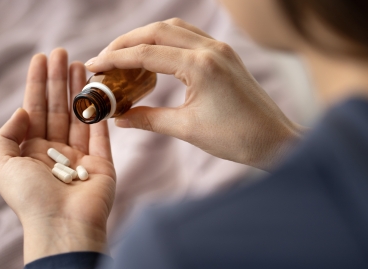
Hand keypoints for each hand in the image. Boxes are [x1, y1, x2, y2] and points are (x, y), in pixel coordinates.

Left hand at [0, 48, 115, 263]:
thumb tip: (22, 110)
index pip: (35, 109)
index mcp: (31, 152)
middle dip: (58, 80)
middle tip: (61, 52)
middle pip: (58, 107)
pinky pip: (100, 131)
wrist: (62, 226)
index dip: (37, 84)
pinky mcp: (102, 162)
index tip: (40, 59)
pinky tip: (96, 89)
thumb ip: (7, 135)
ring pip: (79, 115)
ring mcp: (80, 155)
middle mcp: (55, 151)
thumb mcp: (2, 165)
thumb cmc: (29, 199)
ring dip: (78, 89)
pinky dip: (98, 110)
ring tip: (79, 63)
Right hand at [86, 18, 301, 170]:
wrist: (274, 141)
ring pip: (174, 29)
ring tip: (125, 54)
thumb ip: (149, 120)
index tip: (93, 65)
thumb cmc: (236, 138)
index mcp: (200, 66)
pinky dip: (167, 41)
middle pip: (158, 31)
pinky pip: (190, 36)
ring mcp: (220, 49)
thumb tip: (119, 119)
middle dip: (126, 42)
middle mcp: (211, 49)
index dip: (115, 58)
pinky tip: (155, 55)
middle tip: (104, 58)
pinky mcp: (225, 54)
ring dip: (146, 37)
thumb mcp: (187, 129)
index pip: (146, 54)